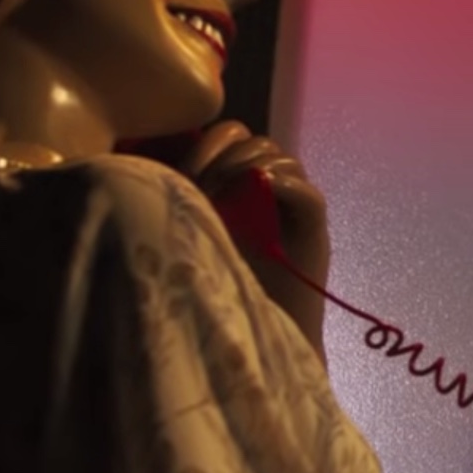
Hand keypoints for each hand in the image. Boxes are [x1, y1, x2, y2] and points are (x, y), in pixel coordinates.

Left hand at [183, 121, 330, 357]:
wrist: (250, 336)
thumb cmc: (213, 288)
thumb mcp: (190, 231)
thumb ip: (183, 199)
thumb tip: (159, 167)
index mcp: (239, 185)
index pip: (233, 136)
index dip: (209, 144)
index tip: (183, 171)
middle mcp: (269, 191)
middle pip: (257, 142)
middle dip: (226, 157)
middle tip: (202, 186)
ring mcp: (294, 210)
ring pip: (283, 161)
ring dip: (250, 170)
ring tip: (224, 200)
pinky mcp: (314, 232)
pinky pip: (307, 193)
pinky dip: (282, 186)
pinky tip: (256, 197)